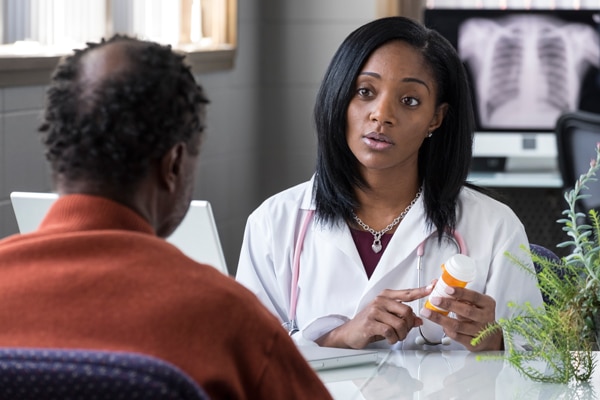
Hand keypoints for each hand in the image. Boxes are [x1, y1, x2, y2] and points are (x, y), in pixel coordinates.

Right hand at [316, 285, 432, 348]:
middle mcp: (380, 301)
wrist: (349, 333)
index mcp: (385, 296)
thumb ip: (403, 317)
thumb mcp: (387, 318)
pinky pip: (390, 332)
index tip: (433, 286)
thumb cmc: (369, 324)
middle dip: (409, 325)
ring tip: (395, 337)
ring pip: (400, 323)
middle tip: (403, 331)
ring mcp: (374, 311)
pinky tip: (389, 339)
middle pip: (407, 311)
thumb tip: (419, 319)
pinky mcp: (370, 323)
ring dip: (401, 335)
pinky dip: (393, 339)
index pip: (407, 293)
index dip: (421, 290)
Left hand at [419, 286, 502, 350]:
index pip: (474, 297)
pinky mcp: (472, 343)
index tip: (447, 289)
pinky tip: (440, 324)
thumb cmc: (479, 316)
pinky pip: (456, 336)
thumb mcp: (476, 304)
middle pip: (466, 311)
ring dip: (440, 318)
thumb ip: (461, 296)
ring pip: (458, 325)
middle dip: (448, 304)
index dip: (460, 292)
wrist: (489, 337)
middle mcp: (485, 317)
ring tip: (428, 313)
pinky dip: (446, 329)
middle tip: (434, 299)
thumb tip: (439, 286)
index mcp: (487, 304)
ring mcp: (479, 331)